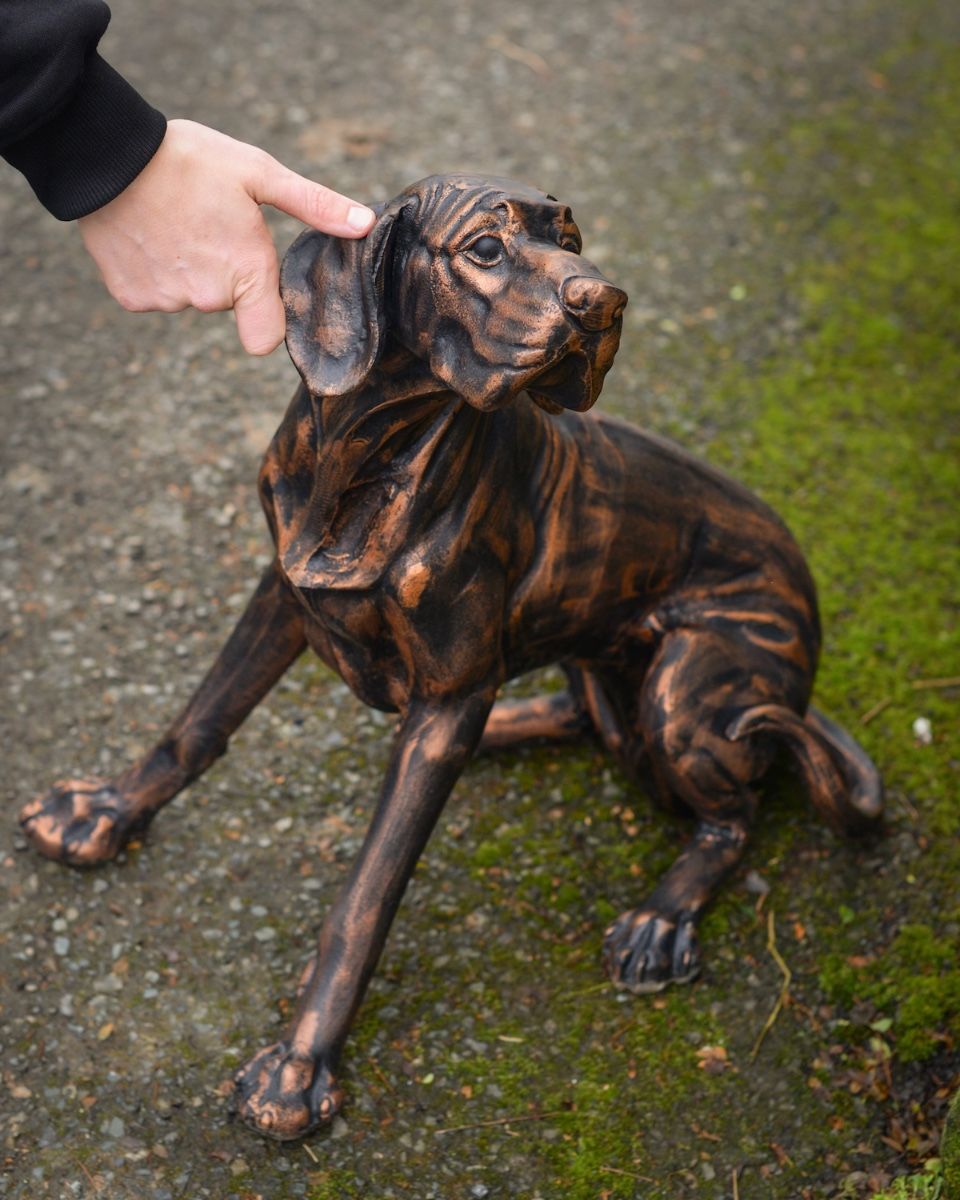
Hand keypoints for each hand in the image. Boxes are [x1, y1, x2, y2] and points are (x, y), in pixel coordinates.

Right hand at [77, 119, 375, 354]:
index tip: (257, 286)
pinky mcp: (131, 296)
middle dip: (223, 272)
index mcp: (246, 272)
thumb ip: (315, 205)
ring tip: (174, 223)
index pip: (266, 338)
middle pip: (226, 303)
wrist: (106, 153)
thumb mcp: (258, 173)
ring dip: (187, 269)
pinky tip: (147, 233)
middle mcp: (208, 298)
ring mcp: (166, 300)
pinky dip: (152, 270)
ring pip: (188, 296)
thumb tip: (366, 223)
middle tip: (208, 224)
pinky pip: (153, 293)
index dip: (265, 315)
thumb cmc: (190, 159)